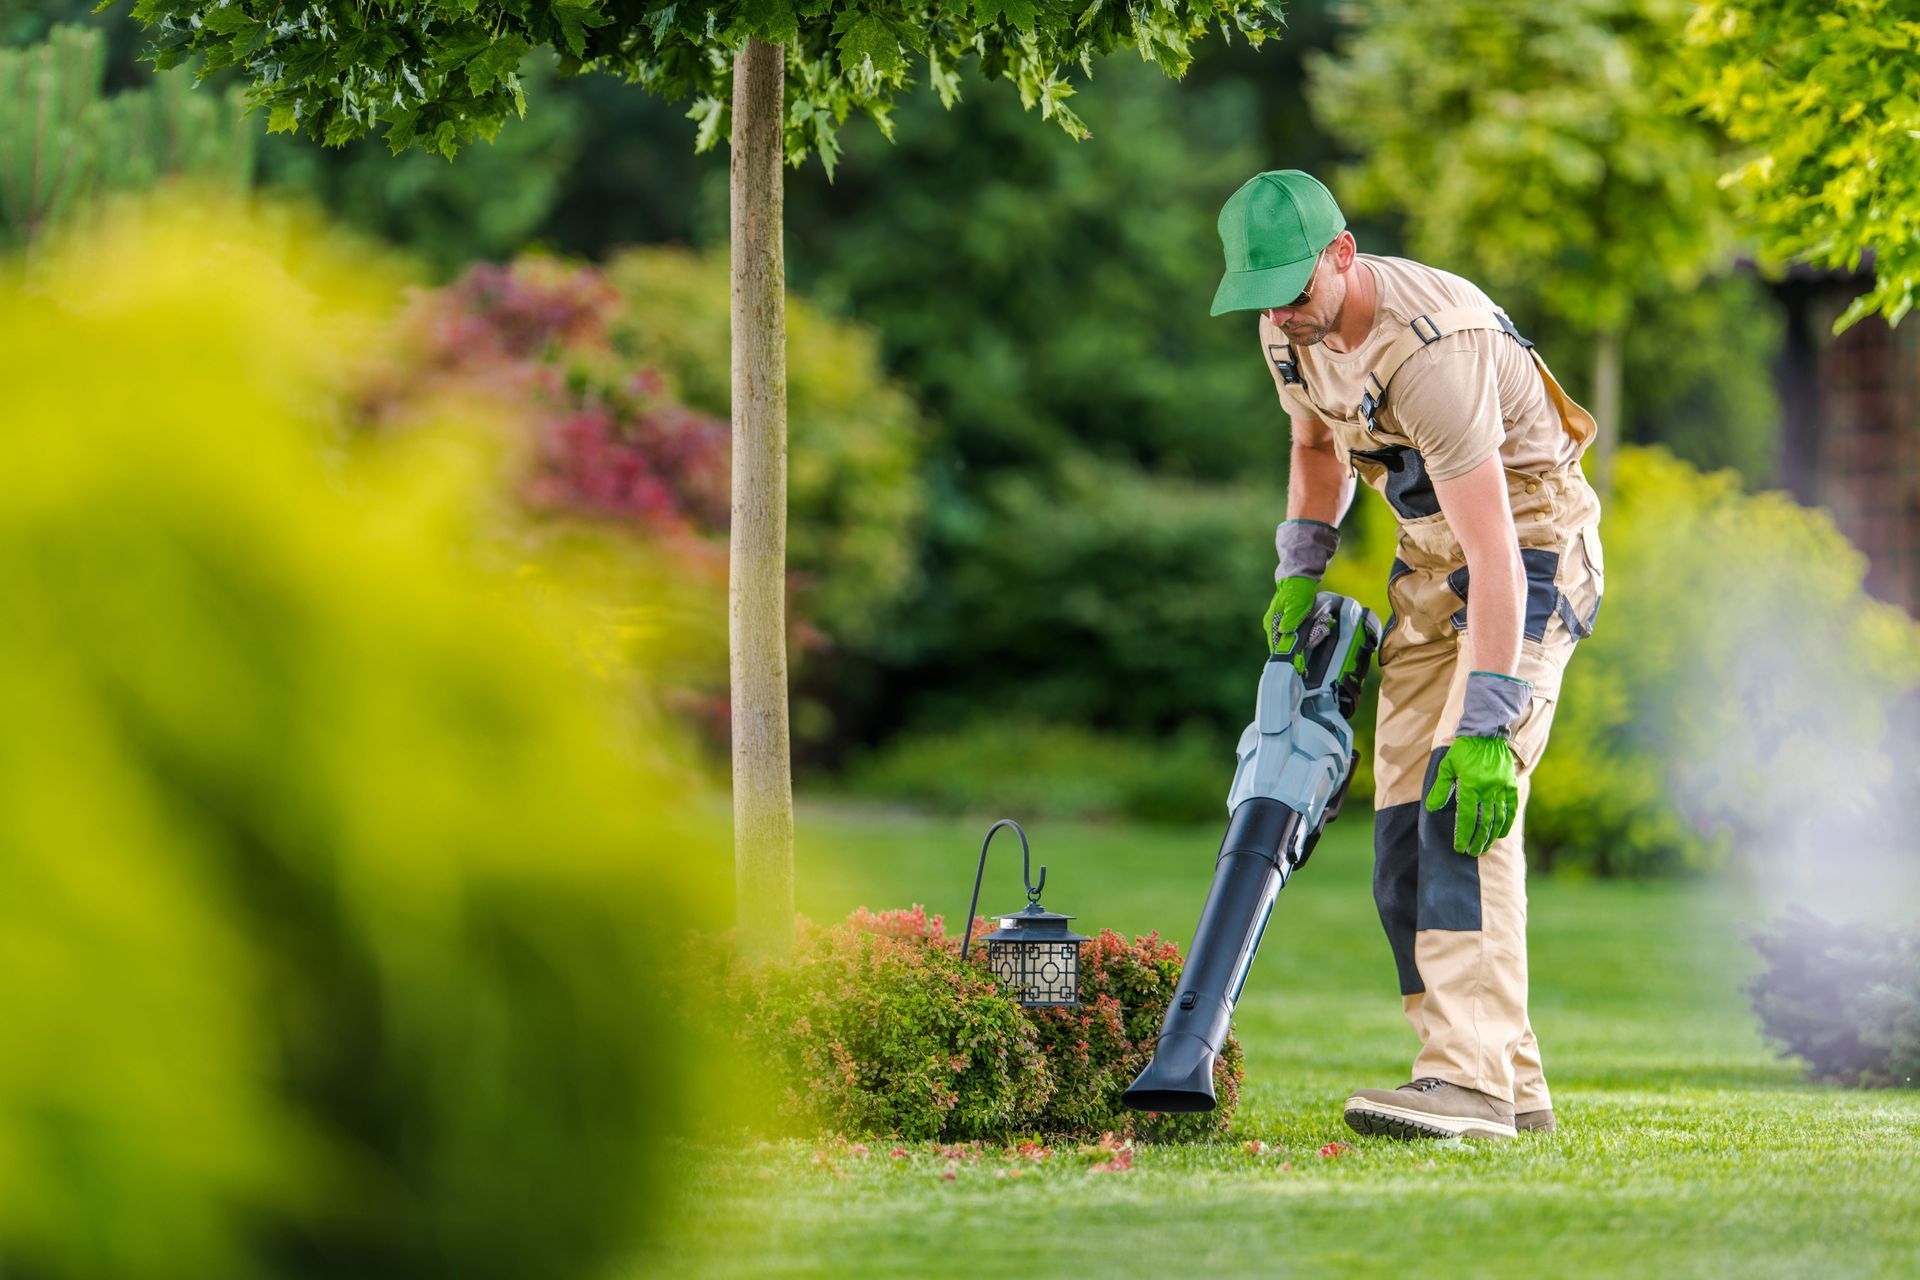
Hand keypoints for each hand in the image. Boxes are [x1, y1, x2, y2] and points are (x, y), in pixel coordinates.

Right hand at [1263, 575, 1318, 666]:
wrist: (1300, 577)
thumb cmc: (1296, 590)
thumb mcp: (1294, 606)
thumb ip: (1289, 621)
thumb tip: (1284, 634)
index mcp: (1272, 624)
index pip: (1277, 647)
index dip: (1289, 655)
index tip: (1302, 662)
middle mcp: (1276, 627)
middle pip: (1292, 643)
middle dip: (1310, 639)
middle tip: (1322, 631)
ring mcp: (1285, 624)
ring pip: (1301, 637)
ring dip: (1315, 632)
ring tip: (1324, 623)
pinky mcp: (1293, 621)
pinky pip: (1305, 631)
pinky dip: (1314, 628)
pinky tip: (1322, 622)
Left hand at [1423, 736, 1517, 855]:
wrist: (1487, 733)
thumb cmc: (1463, 750)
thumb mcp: (1447, 766)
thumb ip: (1440, 788)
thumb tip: (1432, 808)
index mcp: (1470, 786)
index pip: (1466, 818)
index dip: (1463, 835)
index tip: (1459, 847)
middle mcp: (1488, 790)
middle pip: (1484, 823)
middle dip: (1477, 840)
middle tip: (1472, 852)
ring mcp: (1502, 788)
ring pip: (1498, 818)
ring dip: (1491, 836)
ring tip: (1484, 847)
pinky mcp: (1511, 785)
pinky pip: (1511, 808)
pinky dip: (1507, 823)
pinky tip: (1501, 833)